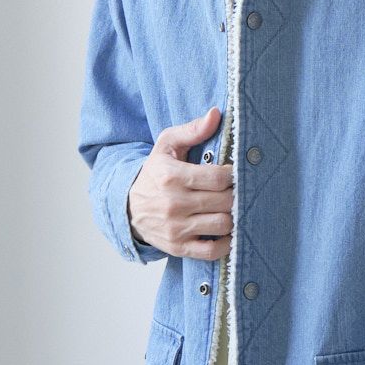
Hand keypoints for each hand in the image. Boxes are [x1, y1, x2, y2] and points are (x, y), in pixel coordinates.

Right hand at [127, 107, 233, 258]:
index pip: (218, 177)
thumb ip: (192, 130)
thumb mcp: (167, 146)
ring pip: (222, 224)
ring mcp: (176, 228)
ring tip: (231, 207)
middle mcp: (173, 203)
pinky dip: (225, 243)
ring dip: (233, 216)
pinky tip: (225, 231)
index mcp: (172, 176)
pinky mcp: (178, 247)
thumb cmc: (154, 173)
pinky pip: (212, 251)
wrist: (128, 206)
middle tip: (236, 190)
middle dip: (236, 194)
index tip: (234, 172)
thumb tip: (216, 114)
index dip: (233, 174)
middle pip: (225, 201)